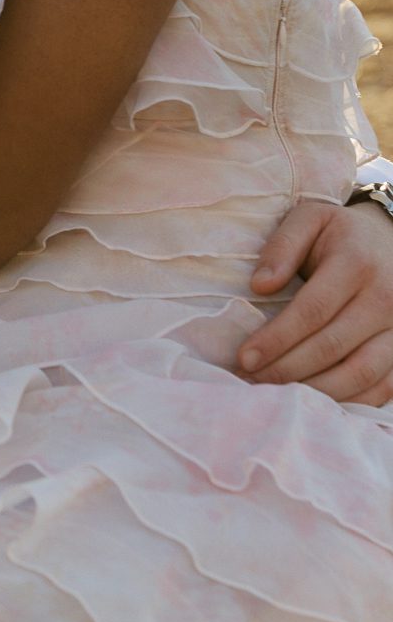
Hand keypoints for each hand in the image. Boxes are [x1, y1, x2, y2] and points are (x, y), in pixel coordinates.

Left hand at [238, 200, 392, 404]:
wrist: (391, 239)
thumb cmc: (340, 234)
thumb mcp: (310, 219)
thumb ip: (282, 246)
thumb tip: (260, 286)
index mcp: (357, 263)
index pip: (312, 311)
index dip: (277, 338)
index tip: (244, 357)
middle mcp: (386, 298)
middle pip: (332, 347)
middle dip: (286, 369)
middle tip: (250, 381)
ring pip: (360, 374)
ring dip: (314, 391)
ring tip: (276, 395)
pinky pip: (381, 387)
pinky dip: (348, 400)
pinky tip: (314, 402)